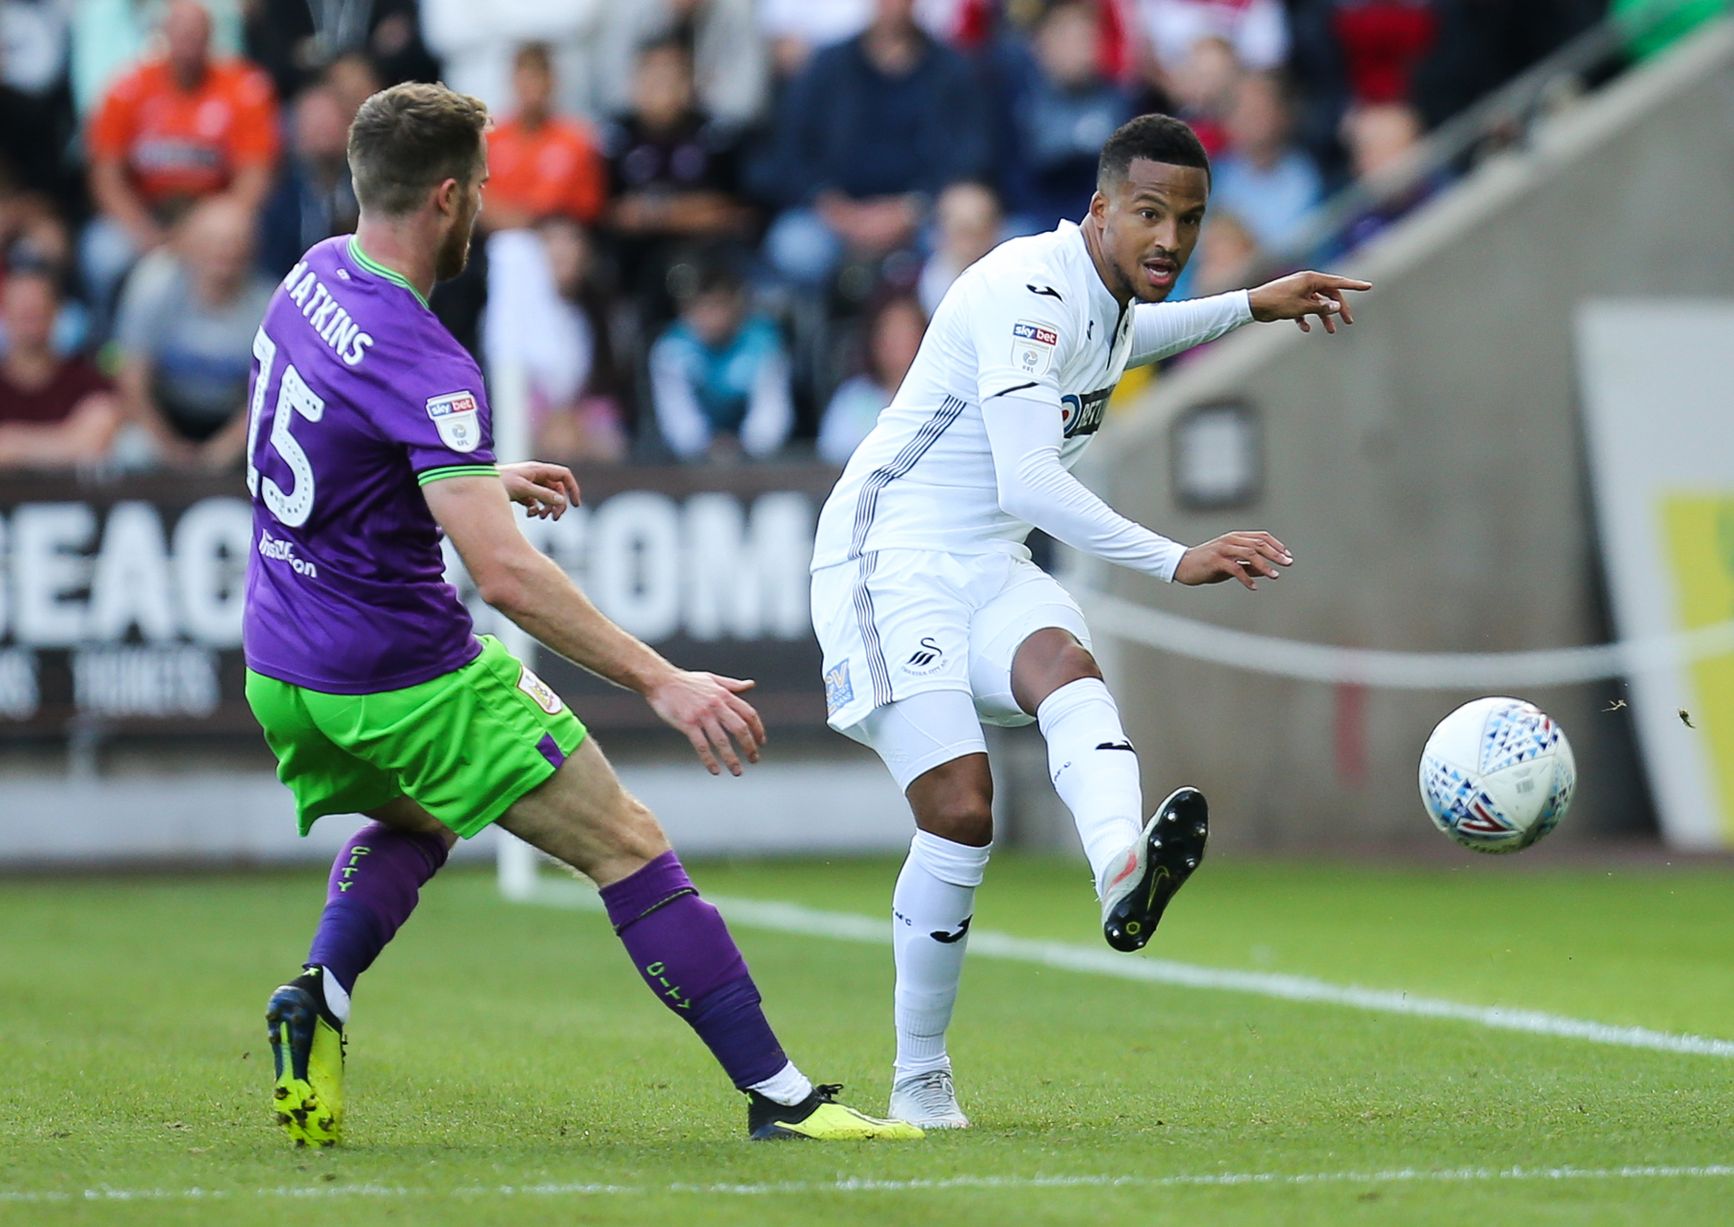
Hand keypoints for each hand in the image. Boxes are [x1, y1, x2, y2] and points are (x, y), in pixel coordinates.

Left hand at [501, 460, 579, 519]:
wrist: (477, 482)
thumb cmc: (499, 482)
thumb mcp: (523, 489)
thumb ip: (543, 494)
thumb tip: (561, 501)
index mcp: (538, 470)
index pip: (564, 475)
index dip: (572, 488)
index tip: (575, 504)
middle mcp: (536, 476)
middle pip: (557, 490)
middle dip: (558, 505)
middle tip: (554, 518)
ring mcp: (529, 484)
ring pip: (547, 497)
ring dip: (547, 508)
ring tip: (538, 516)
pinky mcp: (522, 493)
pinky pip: (537, 502)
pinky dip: (536, 509)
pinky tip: (529, 514)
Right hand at [645, 669, 766, 775]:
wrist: (661, 680)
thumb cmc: (686, 681)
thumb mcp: (712, 679)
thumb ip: (732, 685)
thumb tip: (751, 685)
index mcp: (724, 695)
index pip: (749, 714)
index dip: (758, 730)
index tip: (761, 743)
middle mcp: (716, 705)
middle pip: (740, 729)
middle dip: (749, 747)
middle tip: (754, 760)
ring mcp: (702, 715)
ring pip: (722, 741)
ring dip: (731, 759)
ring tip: (737, 772)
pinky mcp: (687, 724)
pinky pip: (702, 746)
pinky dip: (709, 760)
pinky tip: (715, 770)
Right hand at [1174, 531, 1292, 590]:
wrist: (1181, 565)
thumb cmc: (1206, 565)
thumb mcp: (1230, 564)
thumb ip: (1247, 565)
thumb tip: (1266, 571)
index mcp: (1235, 537)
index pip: (1261, 537)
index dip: (1276, 545)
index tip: (1287, 555)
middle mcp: (1230, 540)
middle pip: (1259, 543)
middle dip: (1276, 554)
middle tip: (1288, 563)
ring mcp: (1222, 549)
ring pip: (1250, 553)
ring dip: (1265, 565)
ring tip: (1275, 576)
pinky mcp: (1215, 560)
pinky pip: (1236, 568)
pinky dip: (1246, 578)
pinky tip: (1254, 587)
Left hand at [1248, 271, 1372, 333]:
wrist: (1252, 305)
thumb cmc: (1277, 303)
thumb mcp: (1302, 307)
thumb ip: (1321, 308)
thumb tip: (1338, 307)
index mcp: (1311, 279)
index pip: (1338, 282)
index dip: (1354, 285)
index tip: (1369, 287)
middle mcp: (1306, 282)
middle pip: (1329, 294)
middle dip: (1339, 309)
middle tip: (1348, 322)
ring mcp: (1298, 290)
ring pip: (1317, 303)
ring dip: (1323, 316)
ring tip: (1329, 330)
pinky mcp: (1290, 299)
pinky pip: (1303, 308)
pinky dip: (1306, 317)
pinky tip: (1304, 328)